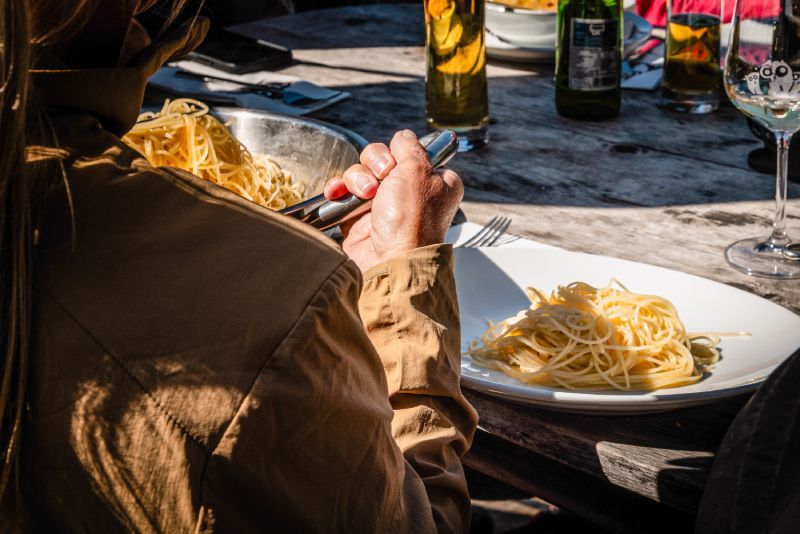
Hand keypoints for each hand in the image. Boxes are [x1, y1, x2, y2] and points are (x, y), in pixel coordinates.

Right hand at [323, 130, 462, 271]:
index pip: (411, 153)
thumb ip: (410, 146)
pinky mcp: (360, 218)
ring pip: (361, 174)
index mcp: (434, 182)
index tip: (399, 164)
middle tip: (381, 179)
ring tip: (365, 195)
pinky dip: (339, 190)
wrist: (389, 261)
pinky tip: (338, 193)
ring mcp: (384, 206)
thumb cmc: (411, 220)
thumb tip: (403, 136)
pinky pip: (344, 193)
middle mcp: (409, 193)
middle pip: (382, 160)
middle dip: (375, 165)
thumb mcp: (418, 170)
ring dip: (358, 179)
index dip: (401, 154)